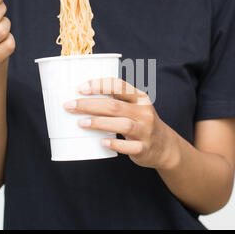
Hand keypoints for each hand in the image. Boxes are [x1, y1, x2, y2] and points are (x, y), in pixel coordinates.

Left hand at [63, 78, 179, 168]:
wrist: (165, 146)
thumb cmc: (141, 123)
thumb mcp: (135, 107)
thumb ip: (116, 100)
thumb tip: (82, 97)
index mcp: (140, 98)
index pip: (119, 86)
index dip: (99, 85)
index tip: (80, 88)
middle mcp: (144, 112)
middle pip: (114, 105)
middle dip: (90, 104)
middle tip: (70, 106)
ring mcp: (145, 131)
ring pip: (122, 124)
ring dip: (99, 123)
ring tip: (81, 122)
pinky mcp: (144, 148)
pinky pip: (129, 147)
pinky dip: (114, 144)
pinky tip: (101, 142)